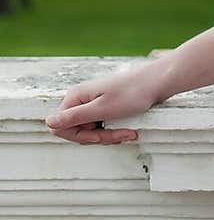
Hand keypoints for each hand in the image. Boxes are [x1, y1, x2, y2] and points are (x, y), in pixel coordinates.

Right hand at [45, 60, 168, 143]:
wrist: (158, 82)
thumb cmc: (133, 93)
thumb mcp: (102, 109)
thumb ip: (75, 117)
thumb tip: (48, 123)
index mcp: (76, 97)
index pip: (60, 127)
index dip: (79, 137)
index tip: (100, 137)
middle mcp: (81, 99)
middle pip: (77, 130)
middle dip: (99, 137)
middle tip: (120, 136)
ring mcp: (93, 103)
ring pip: (91, 130)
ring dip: (110, 136)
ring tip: (129, 132)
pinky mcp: (105, 106)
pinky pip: (102, 126)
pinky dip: (115, 131)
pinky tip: (129, 130)